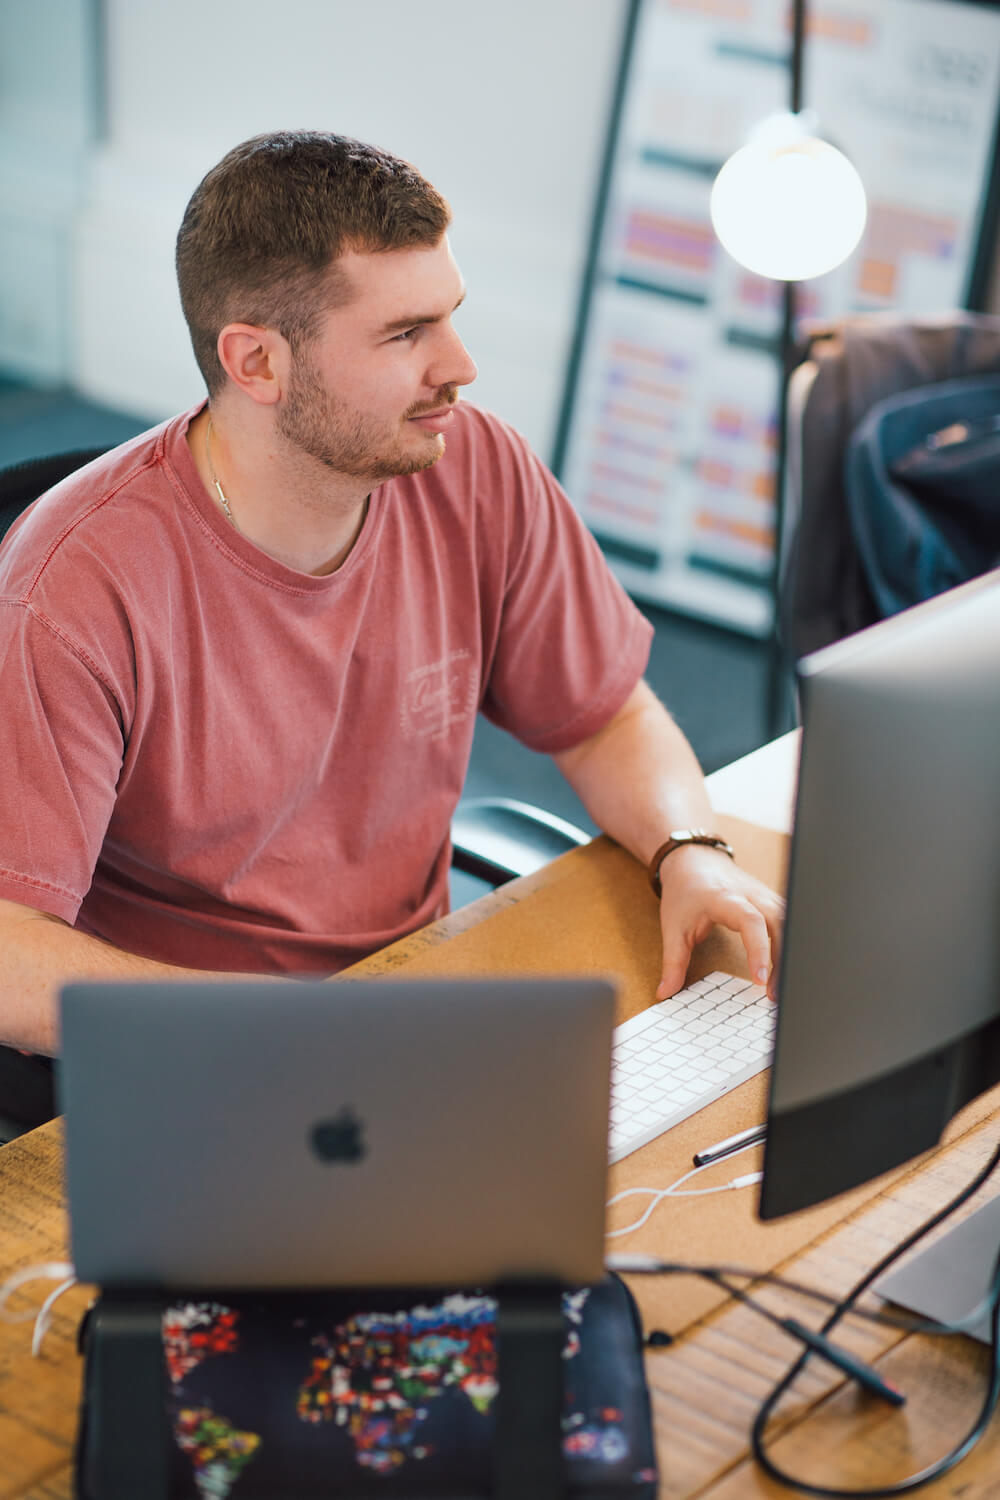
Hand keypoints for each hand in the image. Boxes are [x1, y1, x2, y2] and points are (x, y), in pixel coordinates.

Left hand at [654, 844, 784, 1002]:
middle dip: (780, 959)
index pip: (751, 921)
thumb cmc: (685, 892)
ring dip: (788, 954)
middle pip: (779, 923)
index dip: (759, 949)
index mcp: (725, 898)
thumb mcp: (673, 928)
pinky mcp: (771, 901)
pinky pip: (790, 921)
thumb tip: (665, 992)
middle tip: (773, 993)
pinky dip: (790, 944)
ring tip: (779, 986)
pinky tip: (786, 968)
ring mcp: (765, 896)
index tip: (760, 978)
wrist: (694, 860)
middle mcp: (751, 895)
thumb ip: (672, 963)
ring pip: (789, 922)